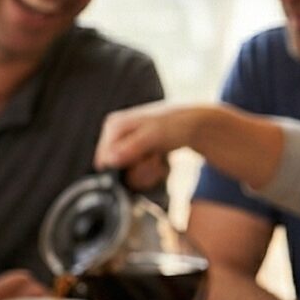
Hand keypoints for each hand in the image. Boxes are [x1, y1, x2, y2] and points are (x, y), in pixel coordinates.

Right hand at [94, 103, 208, 192]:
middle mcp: (115, 136)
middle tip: (156, 160)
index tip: (143, 161)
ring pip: (127, 175)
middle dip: (138, 171)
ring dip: (146, 173)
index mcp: (114, 126)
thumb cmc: (176, 124)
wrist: (195, 125)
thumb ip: (132, 147)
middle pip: (115, 170)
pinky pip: (135, 174)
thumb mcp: (155, 134)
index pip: (104, 160)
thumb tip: (109, 160)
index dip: (122, 168)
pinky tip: (160, 163)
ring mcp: (124, 146)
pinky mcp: (134, 154)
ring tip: (159, 160)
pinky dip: (150, 173)